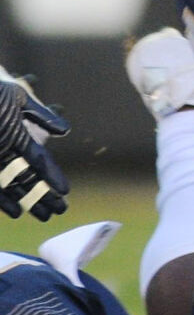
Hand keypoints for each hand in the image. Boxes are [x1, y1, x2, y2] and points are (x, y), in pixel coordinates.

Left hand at [0, 76, 68, 221]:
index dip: (52, 175)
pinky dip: (3, 202)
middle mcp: (4, 152)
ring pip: (12, 186)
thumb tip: (66, 131)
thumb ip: (40, 115)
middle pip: (28, 177)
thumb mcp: (16, 99)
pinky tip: (16, 212)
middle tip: (60, 210)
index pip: (39, 159)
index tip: (65, 190)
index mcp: (16, 135)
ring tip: (44, 216)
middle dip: (44, 194)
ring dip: (27, 202)